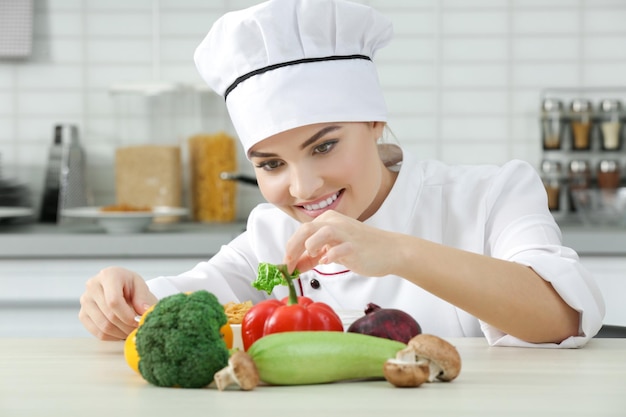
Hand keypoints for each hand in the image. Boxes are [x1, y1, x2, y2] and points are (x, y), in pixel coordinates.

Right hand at [78, 266, 156, 340]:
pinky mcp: (83, 315)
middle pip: (109, 315)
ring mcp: (85, 301)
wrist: (118, 286)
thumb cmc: (129, 285)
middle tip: (138, 330)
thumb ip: (143, 298)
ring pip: (104, 326)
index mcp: (108, 275)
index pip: (113, 301)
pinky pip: (98, 333)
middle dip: (127, 326)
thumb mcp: (140, 285)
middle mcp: (92, 286)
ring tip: (132, 331)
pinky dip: (112, 336)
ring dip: (121, 333)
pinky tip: (122, 332)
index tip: (138, 322)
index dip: (127, 315)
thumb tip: (144, 312)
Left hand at [283, 210, 397, 276]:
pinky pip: (339, 248)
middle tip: (288, 266)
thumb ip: (313, 255)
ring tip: (311, 256)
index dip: (290, 249)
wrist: (390, 250)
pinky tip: (326, 262)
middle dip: (293, 248)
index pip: (302, 231)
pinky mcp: (355, 246)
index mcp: (328, 220)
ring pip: (321, 232)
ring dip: (310, 245)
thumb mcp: (333, 250)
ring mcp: (346, 233)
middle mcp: (335, 223)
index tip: (285, 266)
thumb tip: (294, 265)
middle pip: (306, 229)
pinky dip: (330, 255)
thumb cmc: (361, 249)